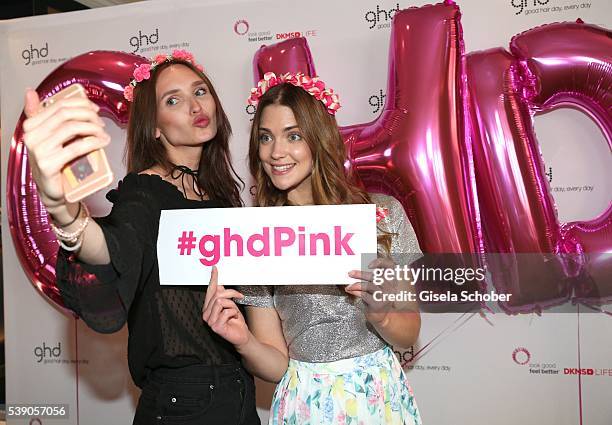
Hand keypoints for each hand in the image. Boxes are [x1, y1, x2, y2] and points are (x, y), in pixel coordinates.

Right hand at [22, 88, 109, 214]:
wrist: (53, 191)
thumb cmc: (54, 162)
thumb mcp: (47, 137)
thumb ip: (41, 116)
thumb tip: (31, 92)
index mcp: (31, 125)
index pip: (59, 105)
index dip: (81, 104)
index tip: (95, 110)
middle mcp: (32, 136)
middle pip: (66, 114)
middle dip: (89, 115)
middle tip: (101, 124)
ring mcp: (39, 150)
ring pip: (72, 128)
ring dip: (93, 128)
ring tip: (103, 134)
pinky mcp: (48, 164)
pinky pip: (76, 147)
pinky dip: (93, 142)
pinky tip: (103, 142)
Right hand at [202, 266, 249, 347]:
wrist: (241, 335)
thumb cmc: (235, 321)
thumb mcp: (230, 305)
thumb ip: (223, 296)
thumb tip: (219, 285)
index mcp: (208, 307)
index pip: (210, 290)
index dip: (213, 279)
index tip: (215, 268)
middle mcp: (206, 314)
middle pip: (217, 294)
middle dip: (231, 293)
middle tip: (240, 296)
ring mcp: (209, 321)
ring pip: (221, 301)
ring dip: (232, 305)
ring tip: (235, 312)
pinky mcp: (215, 326)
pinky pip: (227, 311)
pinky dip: (234, 313)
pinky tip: (233, 319)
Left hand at [345, 257, 404, 326]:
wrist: (380, 315)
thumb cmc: (377, 297)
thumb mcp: (378, 286)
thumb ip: (373, 276)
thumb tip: (357, 269)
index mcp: (392, 278)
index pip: (389, 265)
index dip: (379, 262)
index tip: (369, 265)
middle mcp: (390, 286)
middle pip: (374, 276)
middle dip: (360, 274)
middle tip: (350, 273)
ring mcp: (385, 295)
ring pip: (367, 286)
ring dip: (355, 285)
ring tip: (348, 286)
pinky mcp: (377, 303)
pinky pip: (364, 294)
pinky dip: (355, 292)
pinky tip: (351, 291)